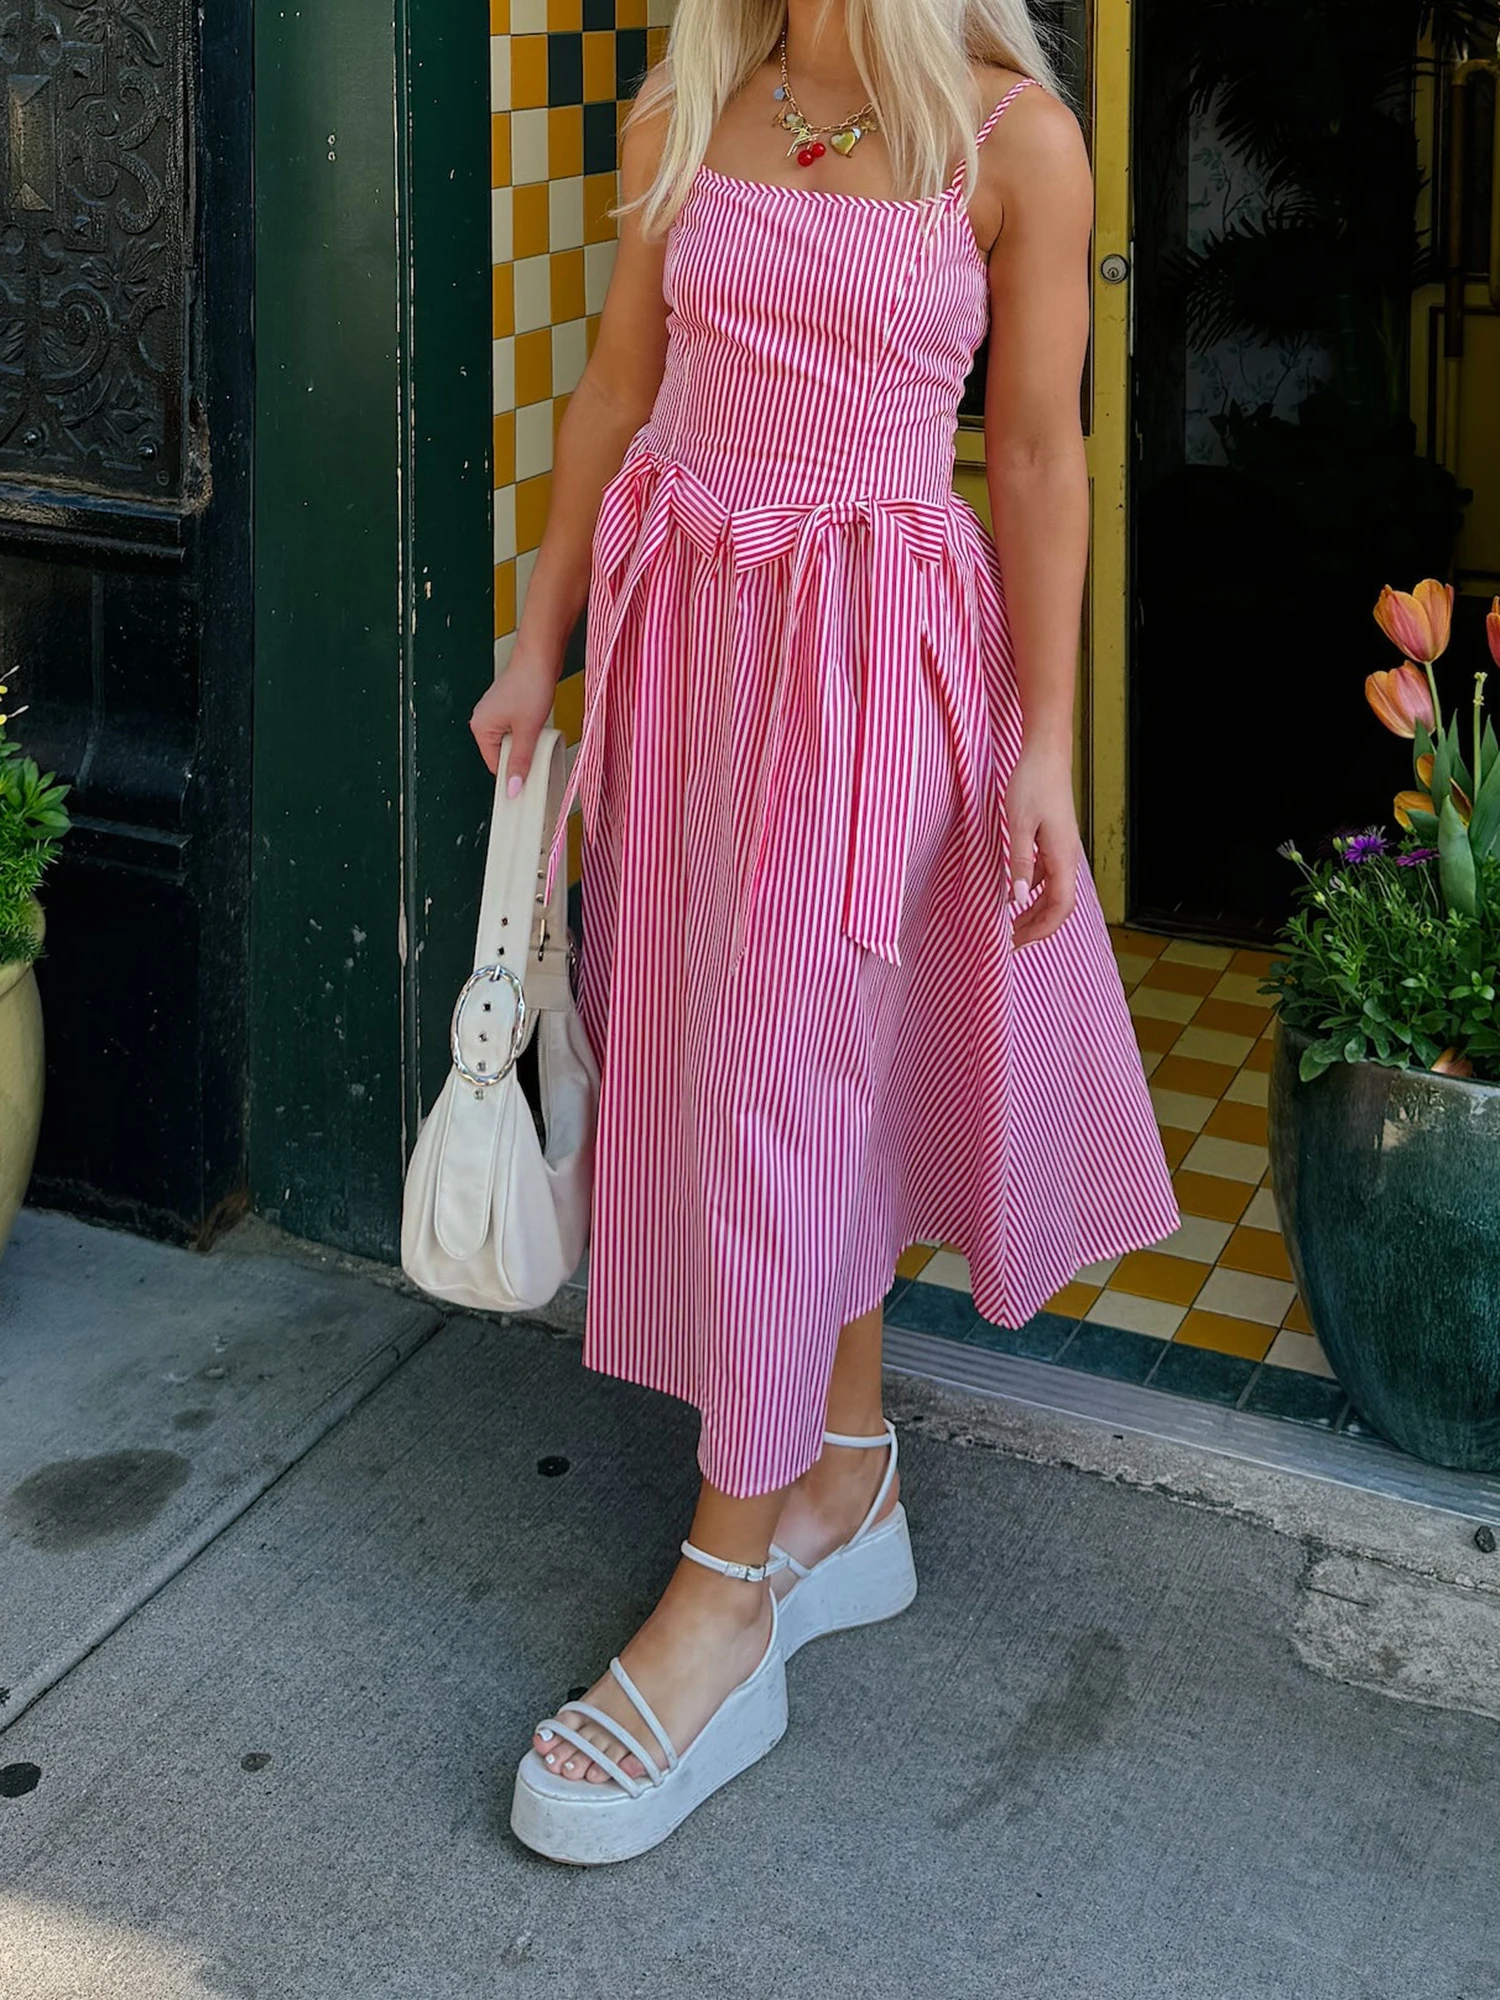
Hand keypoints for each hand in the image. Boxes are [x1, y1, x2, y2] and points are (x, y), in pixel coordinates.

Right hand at [469, 641, 559, 790]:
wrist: (540, 657)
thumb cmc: (530, 685)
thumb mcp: (528, 730)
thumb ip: (520, 761)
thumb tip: (513, 788)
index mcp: (480, 727)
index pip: (494, 765)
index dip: (512, 775)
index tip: (528, 784)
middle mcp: (483, 720)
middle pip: (502, 754)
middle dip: (520, 757)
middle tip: (537, 752)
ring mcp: (494, 713)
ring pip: (511, 742)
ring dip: (526, 744)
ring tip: (538, 732)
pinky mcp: (506, 707)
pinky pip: (515, 730)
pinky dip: (527, 732)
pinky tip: (538, 725)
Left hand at [1005, 744, 1078, 947]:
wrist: (1045, 756)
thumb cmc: (1032, 785)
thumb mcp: (1018, 825)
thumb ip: (1019, 862)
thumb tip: (1016, 899)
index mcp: (1062, 858)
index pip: (1059, 908)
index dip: (1039, 931)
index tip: (1015, 943)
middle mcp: (1067, 859)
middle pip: (1058, 907)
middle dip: (1036, 928)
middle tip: (1009, 943)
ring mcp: (1062, 852)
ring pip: (1053, 894)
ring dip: (1033, 913)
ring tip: (1010, 926)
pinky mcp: (1054, 844)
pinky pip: (1047, 879)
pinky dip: (1031, 894)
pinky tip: (1012, 897)